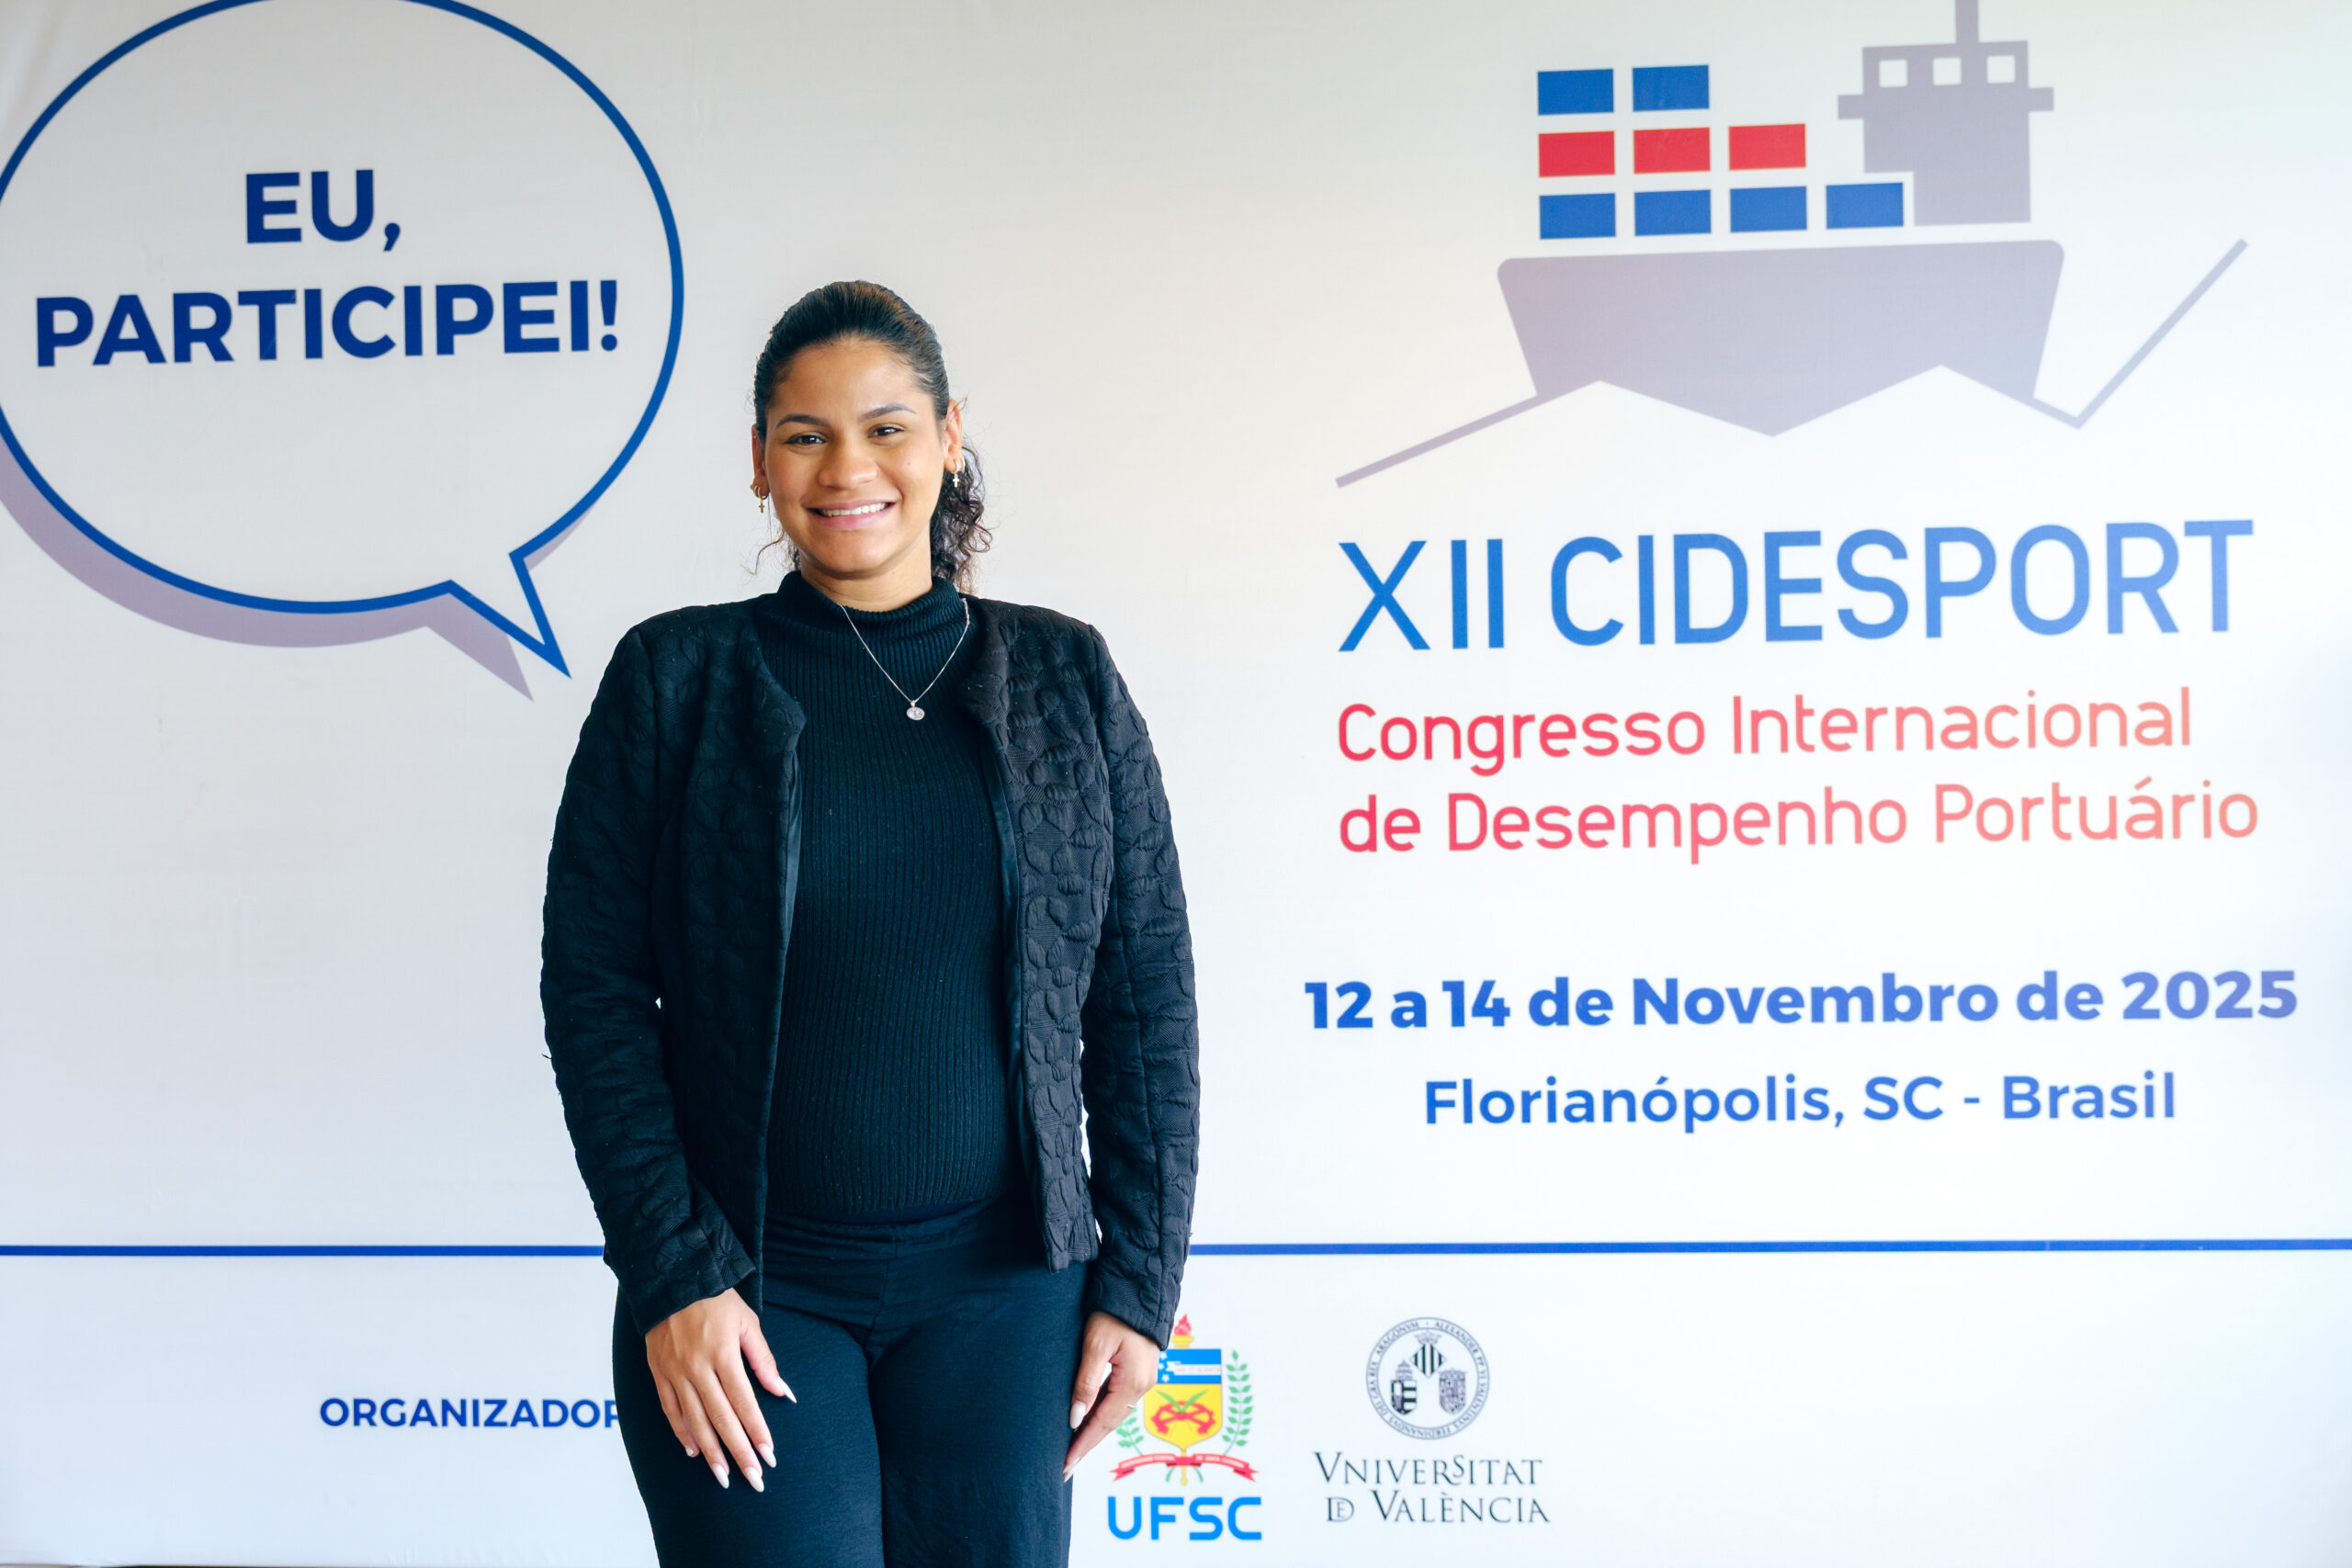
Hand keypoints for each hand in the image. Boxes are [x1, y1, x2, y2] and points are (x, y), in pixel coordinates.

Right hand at [644, 1287, 793, 1490]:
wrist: (672, 1281)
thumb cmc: (716, 1300)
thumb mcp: (748, 1322)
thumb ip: (764, 1360)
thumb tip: (783, 1392)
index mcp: (722, 1354)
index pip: (743, 1402)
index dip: (756, 1431)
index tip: (769, 1454)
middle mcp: (697, 1368)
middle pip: (720, 1418)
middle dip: (738, 1451)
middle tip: (753, 1478)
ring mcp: (675, 1373)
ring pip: (694, 1421)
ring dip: (710, 1452)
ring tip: (724, 1476)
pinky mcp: (659, 1373)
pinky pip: (670, 1409)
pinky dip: (681, 1433)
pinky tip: (693, 1451)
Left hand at [1065, 1311, 1158, 1479]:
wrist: (1139, 1290)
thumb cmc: (1114, 1314)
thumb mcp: (1095, 1345)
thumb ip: (1086, 1382)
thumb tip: (1076, 1418)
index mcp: (1133, 1382)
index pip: (1102, 1423)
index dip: (1082, 1445)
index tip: (1064, 1465)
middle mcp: (1141, 1386)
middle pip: (1109, 1423)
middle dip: (1086, 1445)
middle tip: (1064, 1468)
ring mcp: (1142, 1381)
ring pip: (1113, 1414)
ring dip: (1092, 1432)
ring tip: (1071, 1451)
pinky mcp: (1137, 1374)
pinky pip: (1116, 1401)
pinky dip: (1100, 1415)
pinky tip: (1086, 1423)